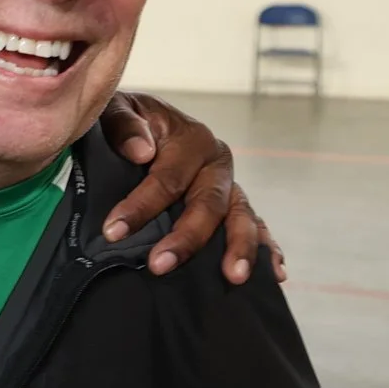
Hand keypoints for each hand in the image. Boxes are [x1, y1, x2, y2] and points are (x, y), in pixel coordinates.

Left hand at [97, 92, 283, 285]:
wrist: (142, 122)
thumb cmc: (127, 121)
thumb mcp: (116, 110)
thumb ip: (124, 125)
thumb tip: (142, 151)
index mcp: (191, 139)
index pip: (167, 178)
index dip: (140, 206)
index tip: (113, 231)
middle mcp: (216, 163)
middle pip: (208, 203)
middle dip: (185, 238)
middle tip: (159, 265)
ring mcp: (228, 185)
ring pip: (240, 217)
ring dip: (238, 248)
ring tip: (233, 277)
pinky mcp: (233, 204)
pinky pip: (255, 226)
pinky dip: (266, 248)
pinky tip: (275, 273)